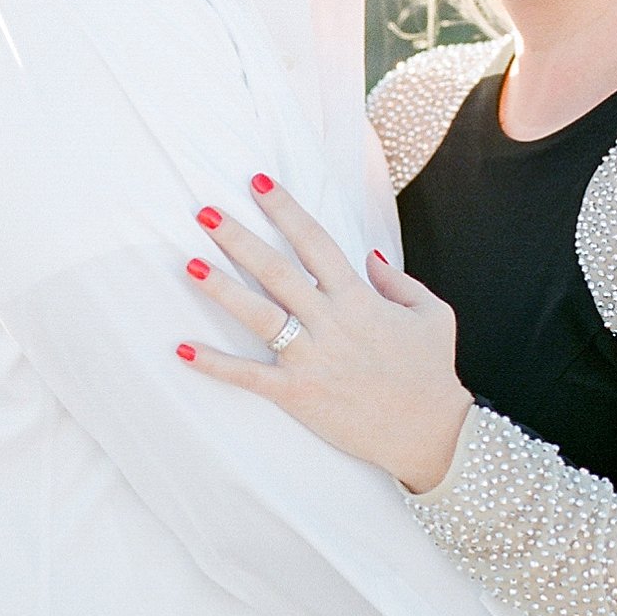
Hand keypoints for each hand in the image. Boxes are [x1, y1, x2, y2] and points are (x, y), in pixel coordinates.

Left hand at [177, 175, 472, 490]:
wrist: (433, 433)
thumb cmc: (433, 372)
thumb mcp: (433, 314)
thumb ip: (398, 280)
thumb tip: (369, 255)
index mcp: (359, 298)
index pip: (315, 242)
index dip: (286, 210)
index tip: (258, 183)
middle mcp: (331, 322)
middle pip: (277, 270)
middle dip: (239, 238)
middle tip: (205, 212)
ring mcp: (313, 358)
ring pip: (259, 315)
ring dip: (222, 289)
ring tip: (189, 264)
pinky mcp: (300, 395)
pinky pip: (250, 377)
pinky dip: (215, 364)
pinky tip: (183, 349)